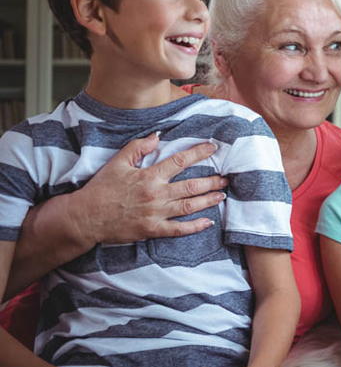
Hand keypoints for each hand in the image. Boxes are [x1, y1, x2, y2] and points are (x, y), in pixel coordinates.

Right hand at [69, 133, 227, 244]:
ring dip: (208, 200)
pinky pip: (179, 229)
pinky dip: (195, 226)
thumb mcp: (117, 163)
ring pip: (189, 206)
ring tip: (222, 195)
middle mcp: (156, 195)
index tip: (214, 148)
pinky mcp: (153, 230)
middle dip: (212, 181)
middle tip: (226, 177)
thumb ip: (138, 147)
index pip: (180, 161)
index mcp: (149, 176)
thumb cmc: (101, 189)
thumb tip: (157, 136)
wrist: (86, 217)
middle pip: (191, 186)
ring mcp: (156, 214)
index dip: (199, 153)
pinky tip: (208, 222)